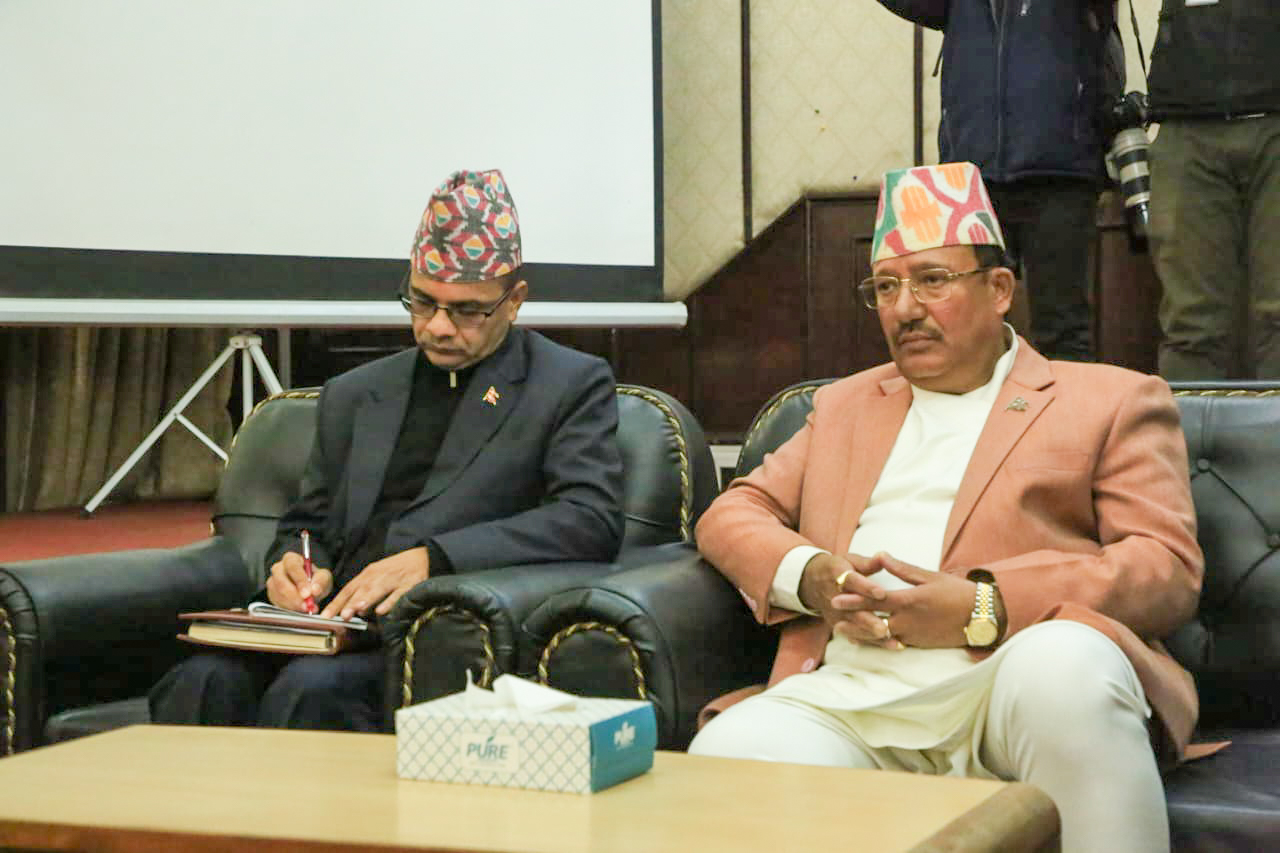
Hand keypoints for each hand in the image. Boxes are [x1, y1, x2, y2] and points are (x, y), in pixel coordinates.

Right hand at [266, 551, 334, 612]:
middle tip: (306, 606)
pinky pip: (277, 604)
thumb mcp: (323, 576)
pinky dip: (290, 609)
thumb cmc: (315, 579)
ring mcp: (273, 582)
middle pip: (281, 582)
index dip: (300, 580)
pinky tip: (300, 610)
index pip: (292, 566)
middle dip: (294, 596)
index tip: (307, 594)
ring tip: (307, 609)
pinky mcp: (271, 595)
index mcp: (291, 559)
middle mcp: (278, 569)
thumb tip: (314, 590)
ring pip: (278, 595)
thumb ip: (320, 581)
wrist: (310, 589)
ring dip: (293, 605)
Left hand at [320, 546, 429, 619]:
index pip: (348, 589)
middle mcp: (379, 576)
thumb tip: (353, 610)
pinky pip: (398, 594)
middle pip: (361, 590)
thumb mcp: (378, 576)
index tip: (325, 615)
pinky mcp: (409, 584)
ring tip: (357, 610)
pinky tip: (382, 611)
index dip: (337, 602)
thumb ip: (365, 592)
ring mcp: (394, 580)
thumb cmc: (398, 569)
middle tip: (341, 616)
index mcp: (369, 574)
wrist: (424, 557)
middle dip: (350, 602)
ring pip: (378, 590)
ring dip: (367, 599)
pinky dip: (390, 602)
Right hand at [798, 552, 893, 644]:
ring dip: (871, 635)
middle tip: (884, 629)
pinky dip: (870, 642)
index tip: (881, 593)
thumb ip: (868, 563)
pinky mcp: (837, 624)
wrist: (812, 582)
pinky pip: (854, 635)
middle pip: (851, 610)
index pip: (851, 581)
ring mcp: (835, 613)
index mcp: (837, 575)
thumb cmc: (837, 569)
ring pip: (853, 626)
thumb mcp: (849, 560)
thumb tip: (883, 557)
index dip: (866, 588)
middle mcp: (834, 596)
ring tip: (890, 641)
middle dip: (868, 620)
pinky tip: (887, 646)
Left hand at [832, 552, 975, 647]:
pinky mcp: (919, 644)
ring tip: (844, 632)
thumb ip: (902, 568)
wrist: (982, 616)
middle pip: (873, 620)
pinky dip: (880, 642)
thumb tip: (880, 555)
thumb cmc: (957, 592)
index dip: (854, 598)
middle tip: (833, 617)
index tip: (837, 596)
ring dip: (862, 633)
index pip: (875, 600)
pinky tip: (868, 640)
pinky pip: (895, 643)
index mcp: (909, 600)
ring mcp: (913, 635)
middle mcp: (908, 620)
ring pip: (881, 636)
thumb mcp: (929, 576)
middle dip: (852, 618)